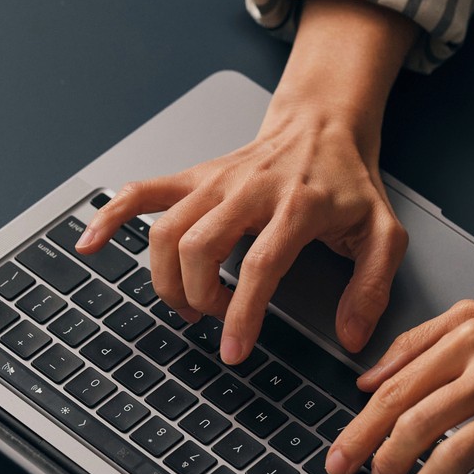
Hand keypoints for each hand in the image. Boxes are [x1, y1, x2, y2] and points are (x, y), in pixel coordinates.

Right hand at [75, 0, 419, 360]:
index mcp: (297, 205)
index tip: (234, 348)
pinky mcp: (194, 177)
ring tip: (188, 303)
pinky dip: (109, 217)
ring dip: (167, 278)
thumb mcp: (383, 234)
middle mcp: (249, 189)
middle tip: (216, 321)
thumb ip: (372, 288)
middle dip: (199, 297)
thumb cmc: (348, 183)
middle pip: (200, 247)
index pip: (260, 264)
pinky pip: (141, 193)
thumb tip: (350, 336)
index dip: (242, 312)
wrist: (324, 125)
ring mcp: (215, 181)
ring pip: (167, 231)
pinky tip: (90, 244)